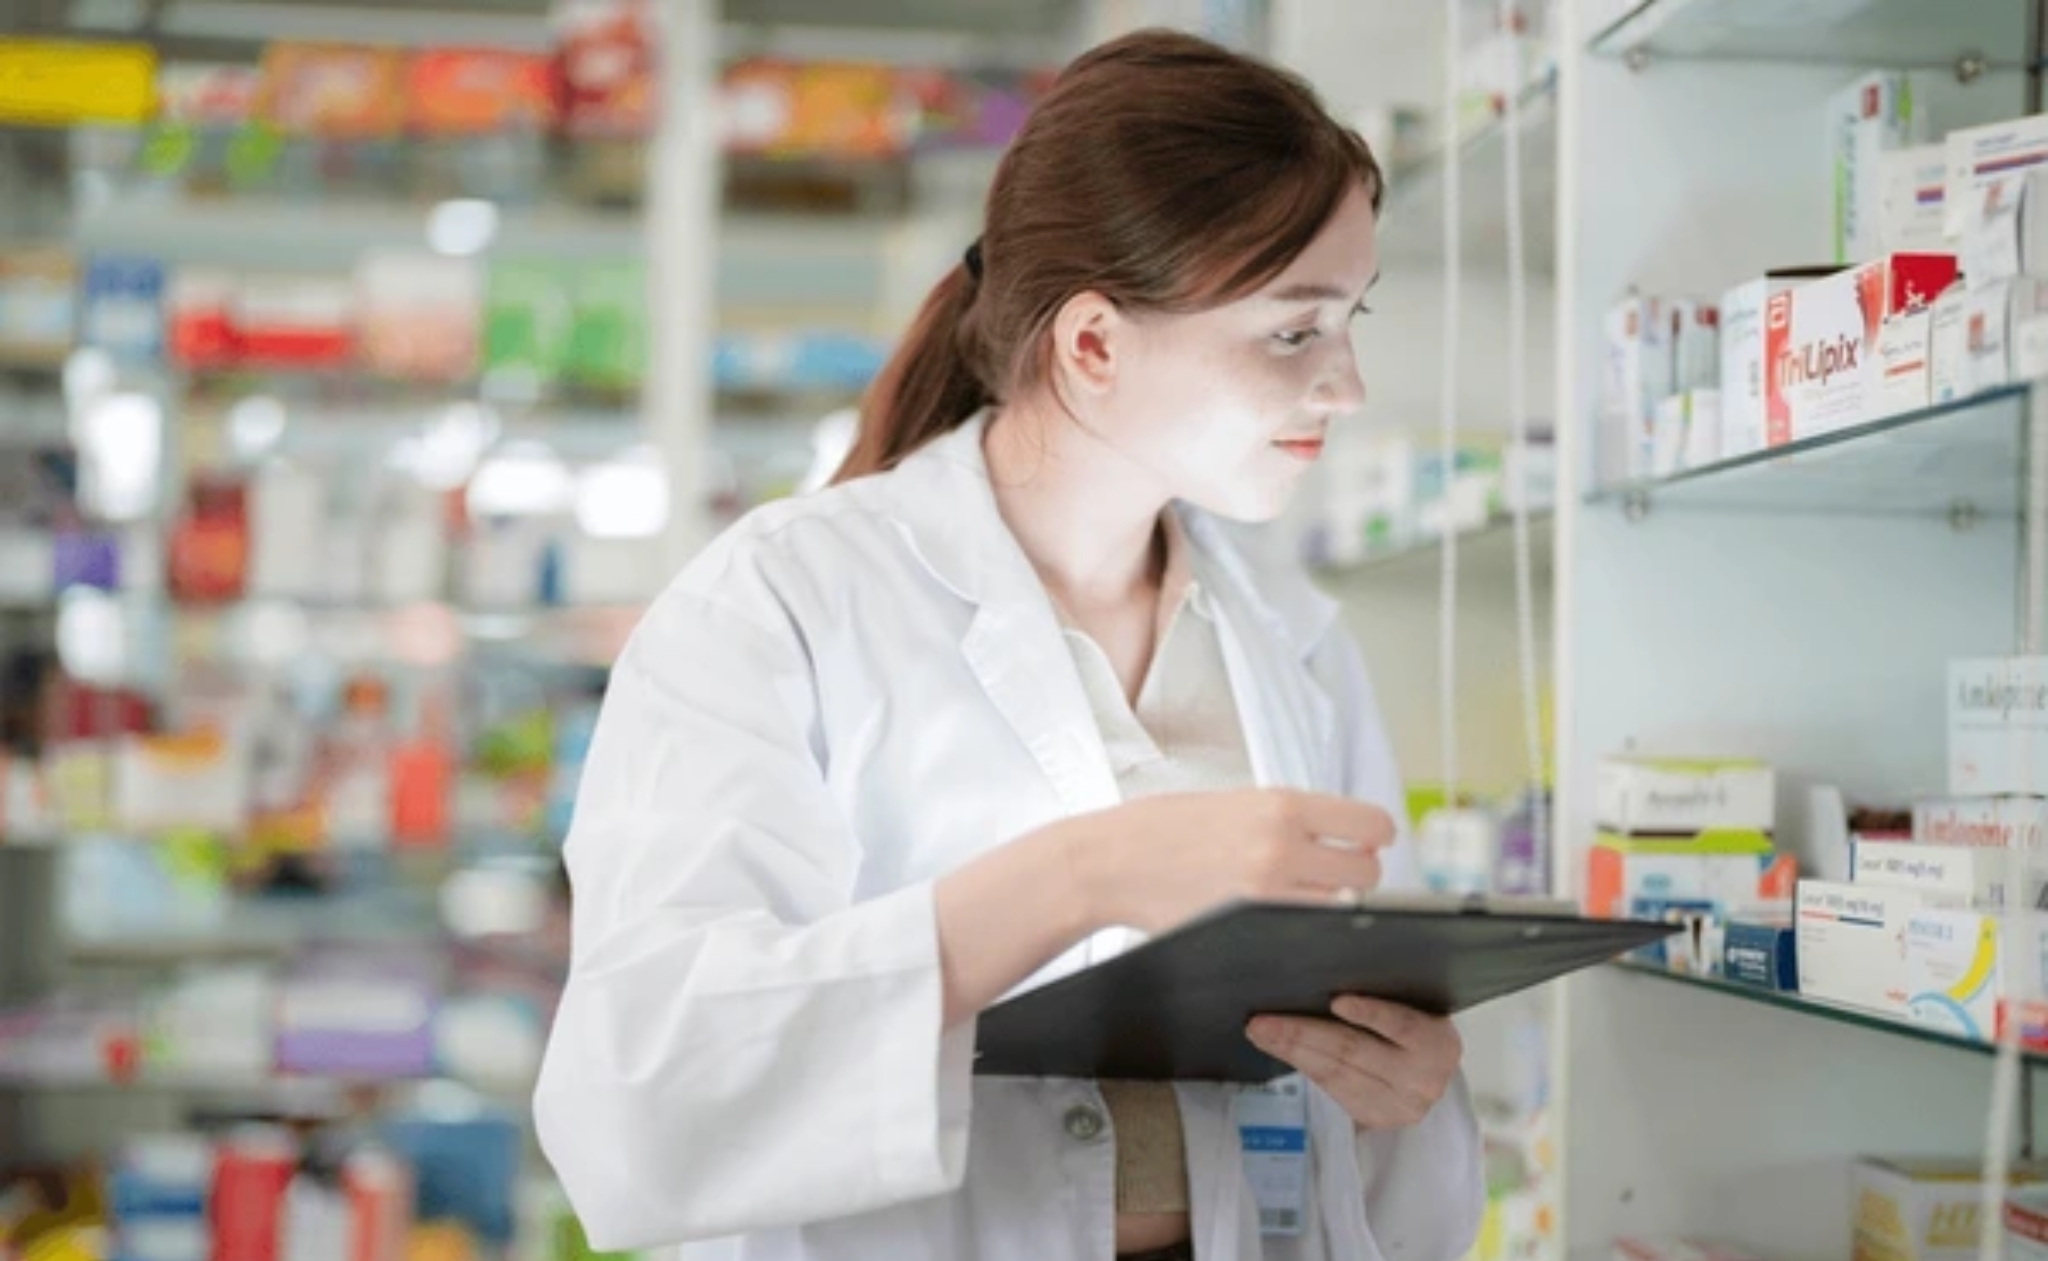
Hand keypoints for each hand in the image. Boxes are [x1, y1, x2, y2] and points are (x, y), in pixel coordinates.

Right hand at [1068, 789, 1395, 934]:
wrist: (1110, 860)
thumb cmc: (1165, 826)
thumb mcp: (1236, 800)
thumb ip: (1291, 816)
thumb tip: (1342, 834)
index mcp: (1282, 805)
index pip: (1371, 825)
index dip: (1375, 836)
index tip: (1366, 841)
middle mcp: (1282, 848)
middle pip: (1367, 873)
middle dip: (1356, 874)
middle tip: (1332, 872)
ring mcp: (1267, 894)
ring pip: (1340, 908)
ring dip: (1331, 903)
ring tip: (1299, 894)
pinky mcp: (1248, 928)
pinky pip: (1302, 932)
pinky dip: (1300, 925)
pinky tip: (1278, 915)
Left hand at [1244, 996, 1461, 1129]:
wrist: (1431, 1070)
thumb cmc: (1414, 1025)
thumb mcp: (1414, 1006)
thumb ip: (1385, 995)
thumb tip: (1328, 979)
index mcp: (1439, 1043)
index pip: (1402, 1025)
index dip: (1370, 1013)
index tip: (1337, 1000)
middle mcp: (1424, 1079)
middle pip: (1355, 1050)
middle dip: (1304, 1032)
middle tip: (1263, 1021)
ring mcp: (1400, 1104)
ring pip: (1336, 1073)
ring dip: (1292, 1051)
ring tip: (1261, 1033)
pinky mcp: (1377, 1117)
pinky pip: (1332, 1089)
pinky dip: (1304, 1064)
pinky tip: (1281, 1049)